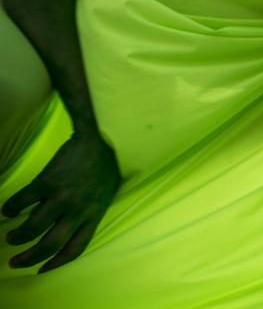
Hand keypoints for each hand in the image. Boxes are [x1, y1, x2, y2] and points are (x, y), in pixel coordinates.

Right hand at [2, 133, 120, 271]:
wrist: (100, 138)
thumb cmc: (103, 166)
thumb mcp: (105, 193)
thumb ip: (91, 210)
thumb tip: (73, 225)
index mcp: (95, 214)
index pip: (77, 247)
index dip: (57, 263)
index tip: (41, 270)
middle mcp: (79, 209)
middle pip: (51, 244)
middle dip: (29, 258)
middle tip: (15, 262)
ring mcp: (63, 196)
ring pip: (33, 228)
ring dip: (18, 237)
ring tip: (12, 237)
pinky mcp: (48, 181)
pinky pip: (21, 202)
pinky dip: (11, 209)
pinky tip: (9, 210)